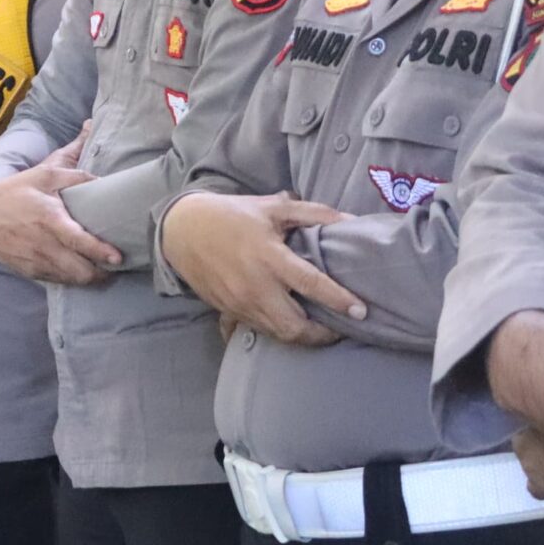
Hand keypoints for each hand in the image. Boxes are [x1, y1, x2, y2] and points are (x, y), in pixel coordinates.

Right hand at [0, 128, 121, 285]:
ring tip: (101, 268)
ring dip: (89, 277)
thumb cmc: (16, 191)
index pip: (78, 241)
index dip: (100, 252)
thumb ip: (75, 176)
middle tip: (113, 264)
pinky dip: (71, 278)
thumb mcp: (44, 175)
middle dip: (101, 272)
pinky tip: (78, 268)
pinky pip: (57, 281)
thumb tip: (103, 177)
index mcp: (49, 219)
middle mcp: (43, 245)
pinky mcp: (28, 271)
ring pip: (71, 280)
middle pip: (80, 271)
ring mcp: (35, 261)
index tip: (118, 258)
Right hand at [158, 190, 363, 345]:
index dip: (339, 300)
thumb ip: (313, 213)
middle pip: (294, 326)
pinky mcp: (228, 311)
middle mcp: (255, 286)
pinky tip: (289, 324)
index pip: (311, 285)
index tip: (361, 311)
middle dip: (321, 335)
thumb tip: (351, 221)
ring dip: (302, 336)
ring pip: (277, 334)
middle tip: (340, 329)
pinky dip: (278, 331)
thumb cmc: (232, 216)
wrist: (182, 231)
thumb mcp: (273, 208)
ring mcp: (239, 303)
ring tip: (319, 330)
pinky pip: (259, 330)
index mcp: (269, 257)